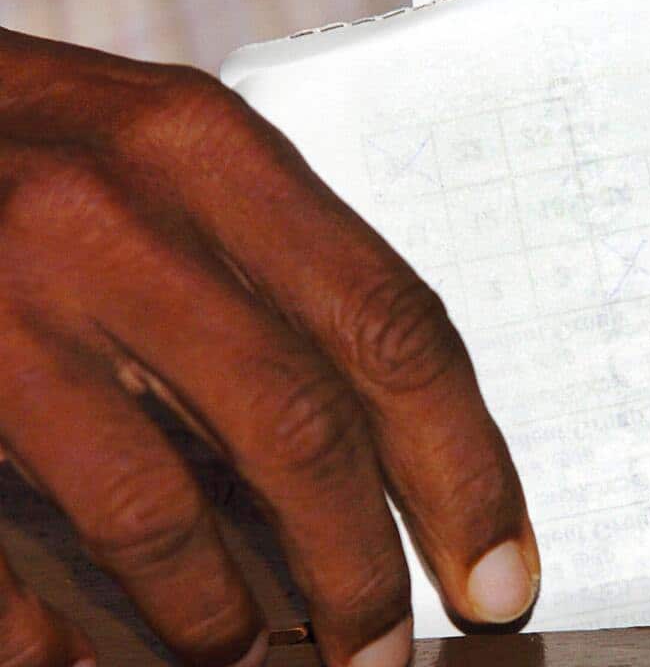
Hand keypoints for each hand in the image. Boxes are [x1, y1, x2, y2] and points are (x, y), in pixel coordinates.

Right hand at [0, 30, 538, 665]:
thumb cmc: (24, 135)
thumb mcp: (162, 154)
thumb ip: (269, 264)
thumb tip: (382, 430)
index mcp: (208, 153)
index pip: (390, 328)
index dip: (465, 466)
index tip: (500, 565)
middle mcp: (112, 218)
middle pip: (298, 430)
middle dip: (359, 569)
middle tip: (384, 649)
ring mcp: (1, 301)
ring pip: (158, 510)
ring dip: (217, 616)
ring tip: (243, 654)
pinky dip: (48, 636)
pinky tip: (82, 661)